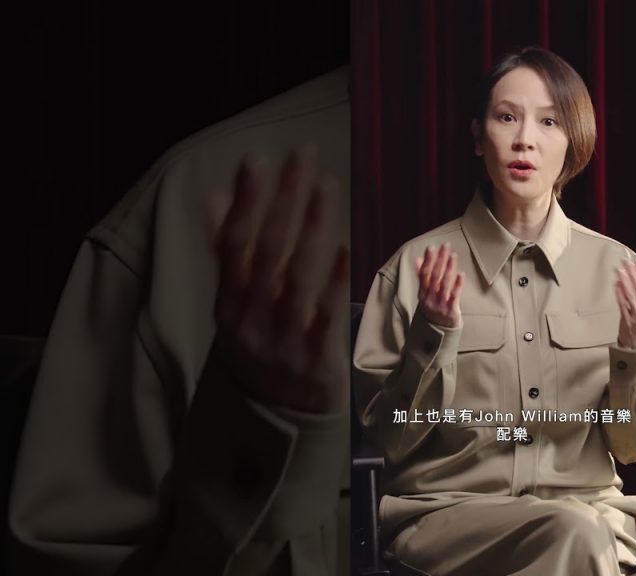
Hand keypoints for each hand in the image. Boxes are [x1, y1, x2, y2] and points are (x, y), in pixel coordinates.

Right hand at [204, 147, 348, 413]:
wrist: (273, 416)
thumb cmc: (256, 343)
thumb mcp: (234, 303)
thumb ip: (226, 250)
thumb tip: (213, 195)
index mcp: (228, 302)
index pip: (233, 243)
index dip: (245, 201)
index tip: (258, 159)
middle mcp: (251, 318)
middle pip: (267, 252)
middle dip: (284, 201)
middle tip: (302, 158)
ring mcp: (284, 340)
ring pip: (297, 278)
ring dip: (312, 229)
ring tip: (327, 188)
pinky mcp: (317, 359)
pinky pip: (327, 317)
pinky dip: (336, 282)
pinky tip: (347, 247)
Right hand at [415, 243, 463, 328]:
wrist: (438, 331)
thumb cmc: (432, 307)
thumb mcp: (424, 293)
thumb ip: (421, 276)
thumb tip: (418, 259)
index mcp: (422, 292)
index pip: (424, 273)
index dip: (428, 260)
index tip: (431, 247)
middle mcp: (430, 297)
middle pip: (434, 276)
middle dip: (440, 260)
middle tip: (445, 246)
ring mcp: (440, 304)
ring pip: (444, 284)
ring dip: (449, 269)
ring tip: (453, 256)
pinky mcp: (451, 310)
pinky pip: (454, 296)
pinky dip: (458, 285)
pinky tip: (461, 274)